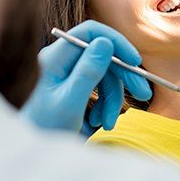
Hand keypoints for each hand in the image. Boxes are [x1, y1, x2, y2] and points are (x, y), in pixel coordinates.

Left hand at [21, 20, 151, 136]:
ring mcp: (70, 70)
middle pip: (104, 54)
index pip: (91, 32)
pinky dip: (106, 104)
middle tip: (144, 93)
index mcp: (56, 57)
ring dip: (113, 99)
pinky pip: (102, 86)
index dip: (116, 41)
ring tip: (108, 123)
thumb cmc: (46, 128)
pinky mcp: (78, 83)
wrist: (36, 148)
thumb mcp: (70, 102)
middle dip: (124, 76)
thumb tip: (106, 42)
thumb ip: (88, 72)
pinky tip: (99, 122)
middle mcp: (63, 59)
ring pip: (106, 73)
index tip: (134, 61)